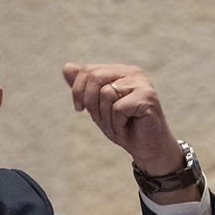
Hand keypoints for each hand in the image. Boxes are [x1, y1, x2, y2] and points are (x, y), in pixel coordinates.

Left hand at [62, 62, 184, 176]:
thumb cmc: (123, 126)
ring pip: (106, 93)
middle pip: (95, 77)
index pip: (88, 70)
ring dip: (106, 117)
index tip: (80, 109)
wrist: (147, 148)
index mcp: (120, 71)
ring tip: (118, 124)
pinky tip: (128, 126)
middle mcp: (132, 72)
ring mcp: (142, 83)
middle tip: (102, 119)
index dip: (78, 91)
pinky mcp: (147, 97)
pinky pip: (118, 107)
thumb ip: (83, 87)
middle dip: (91, 104)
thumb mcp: (97, 107)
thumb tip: (66, 67)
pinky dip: (117, 122)